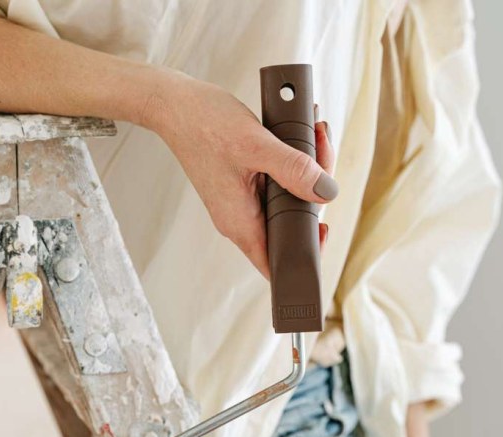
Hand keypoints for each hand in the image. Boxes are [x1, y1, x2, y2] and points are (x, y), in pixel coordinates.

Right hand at [141, 73, 336, 277]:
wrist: (174, 105)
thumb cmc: (203, 124)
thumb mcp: (256, 145)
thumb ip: (294, 170)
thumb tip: (328, 192)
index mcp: (239, 221)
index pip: (275, 263)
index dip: (302, 257)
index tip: (323, 230)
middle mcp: (238, 218)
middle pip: (289, 227)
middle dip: (315, 195)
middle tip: (321, 156)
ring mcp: (239, 202)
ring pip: (285, 203)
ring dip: (305, 175)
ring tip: (312, 136)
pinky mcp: (240, 186)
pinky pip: (274, 186)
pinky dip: (291, 166)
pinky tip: (297, 139)